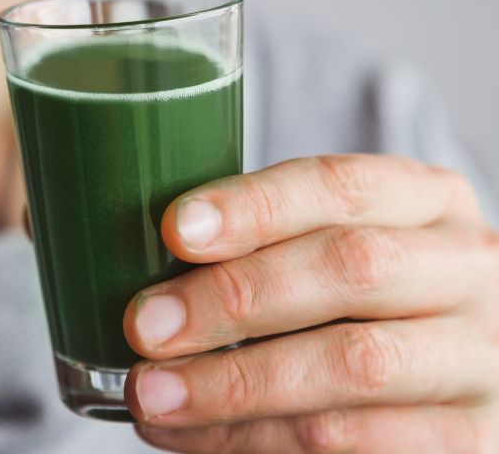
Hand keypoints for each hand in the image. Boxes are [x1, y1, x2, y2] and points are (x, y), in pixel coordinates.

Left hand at [122, 155, 498, 452]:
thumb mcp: (327, 248)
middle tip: (146, 326)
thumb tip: (152, 273)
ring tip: (153, 394)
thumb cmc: (353, 300)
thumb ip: (266, 246)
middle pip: (350, 267)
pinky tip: (195, 434)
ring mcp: (477, 357)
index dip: (254, 206)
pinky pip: (354, 442)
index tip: (175, 230)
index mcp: (427, 201)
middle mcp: (466, 269)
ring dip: (233, 385)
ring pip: (352, 364)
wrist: (434, 374)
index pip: (341, 184)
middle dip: (234, 298)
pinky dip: (257, 441)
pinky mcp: (470, 436)